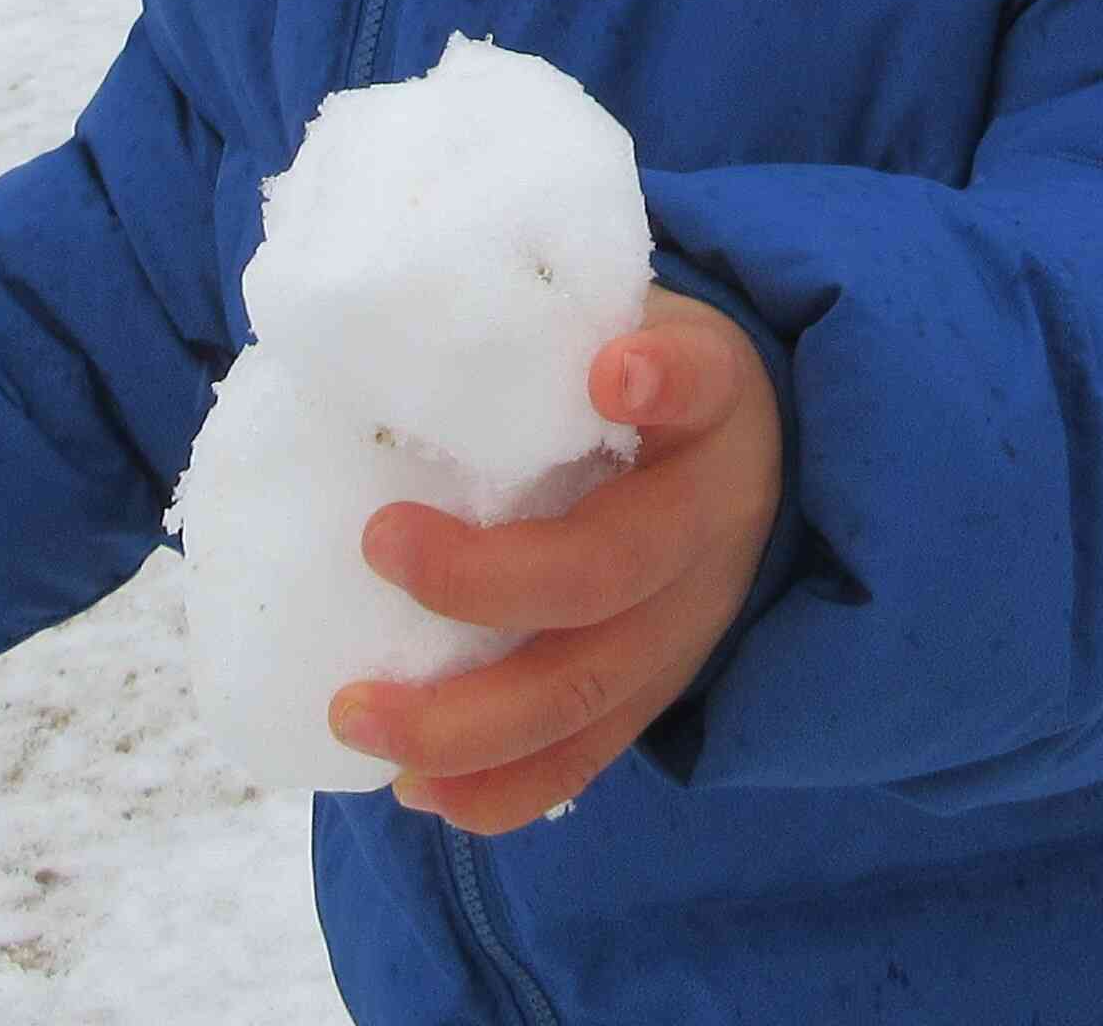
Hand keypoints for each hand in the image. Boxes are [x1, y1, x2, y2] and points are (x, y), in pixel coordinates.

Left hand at [331, 290, 780, 833]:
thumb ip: (528, 319)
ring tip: (355, 713)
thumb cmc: (632, 370)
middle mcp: (709, 521)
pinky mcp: (657, 693)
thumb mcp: (613, 316)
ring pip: (588, 693)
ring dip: (465, 719)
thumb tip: (367, 312)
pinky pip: (585, 759)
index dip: (663, 379)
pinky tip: (414, 790)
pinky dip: (499, 789)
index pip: (700, 382)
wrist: (747, 456)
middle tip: (378, 542)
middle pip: (610, 569)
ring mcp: (688, 625)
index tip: (611, 372)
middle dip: (485, 579)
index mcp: (708, 404)